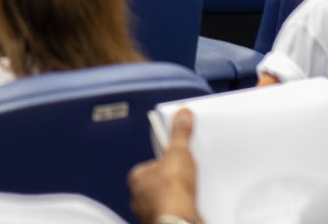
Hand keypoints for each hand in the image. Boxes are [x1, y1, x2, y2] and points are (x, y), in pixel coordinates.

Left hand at [129, 109, 201, 223]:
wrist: (178, 221)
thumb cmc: (171, 192)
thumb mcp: (179, 153)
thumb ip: (180, 134)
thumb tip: (182, 115)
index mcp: (137, 177)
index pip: (151, 163)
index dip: (166, 160)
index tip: (177, 156)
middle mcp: (139, 196)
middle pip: (158, 181)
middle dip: (172, 179)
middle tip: (186, 174)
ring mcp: (150, 211)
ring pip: (164, 199)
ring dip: (176, 196)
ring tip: (190, 191)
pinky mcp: (163, 221)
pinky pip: (172, 212)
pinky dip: (181, 209)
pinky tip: (190, 206)